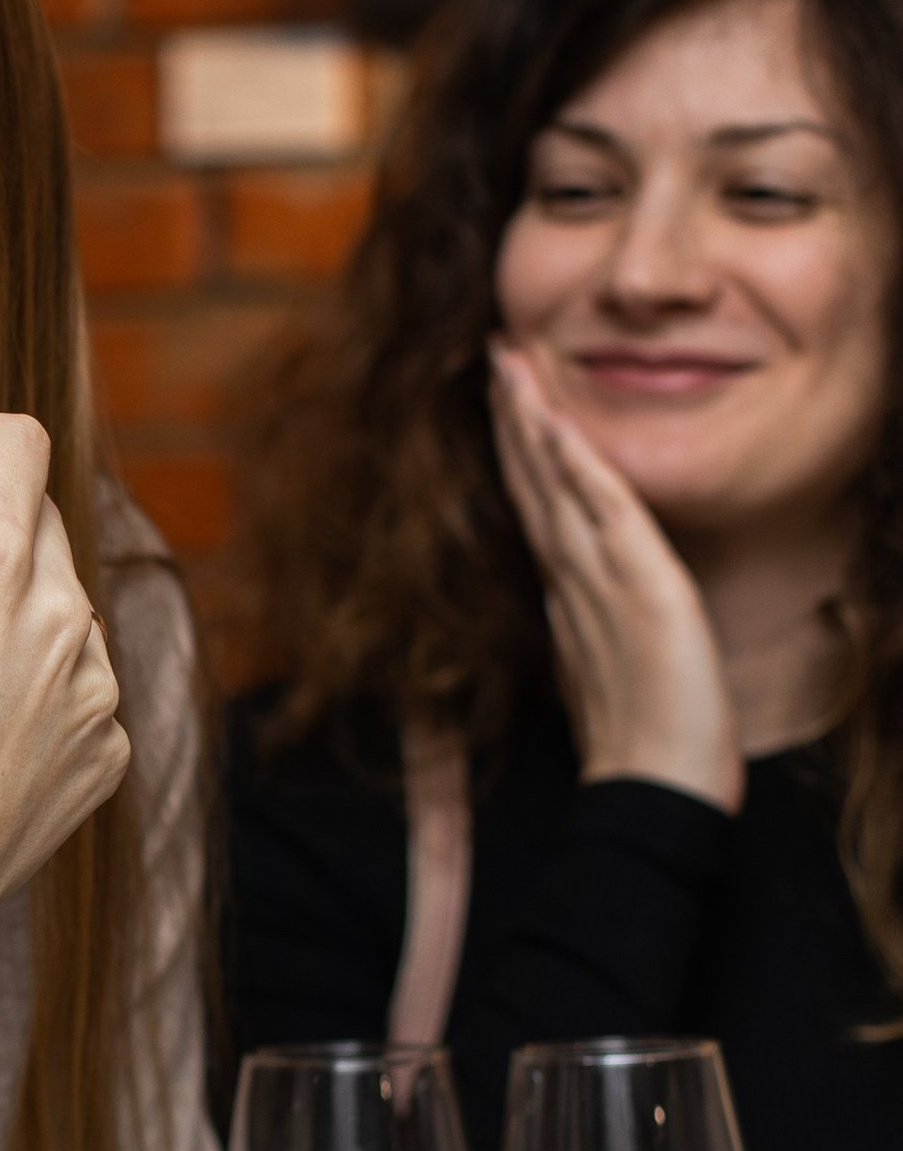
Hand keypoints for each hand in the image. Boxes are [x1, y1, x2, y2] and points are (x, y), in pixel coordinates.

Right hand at [488, 345, 741, 810]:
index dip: (520, 454)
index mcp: (570, 598)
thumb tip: (570, 612)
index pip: (539, 509)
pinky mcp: (640, 587)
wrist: (656, 792)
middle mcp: (574, 582)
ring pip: (557, 486)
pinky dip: (577, 464)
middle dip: (513, 419)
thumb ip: (589, 632)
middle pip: (534, 485)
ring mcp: (599, 582)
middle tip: (494, 358)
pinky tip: (557, 424)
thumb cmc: (646, 749)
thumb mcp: (611, 674)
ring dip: (532, 422)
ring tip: (511, 365)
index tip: (505, 404)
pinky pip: (603, 510)